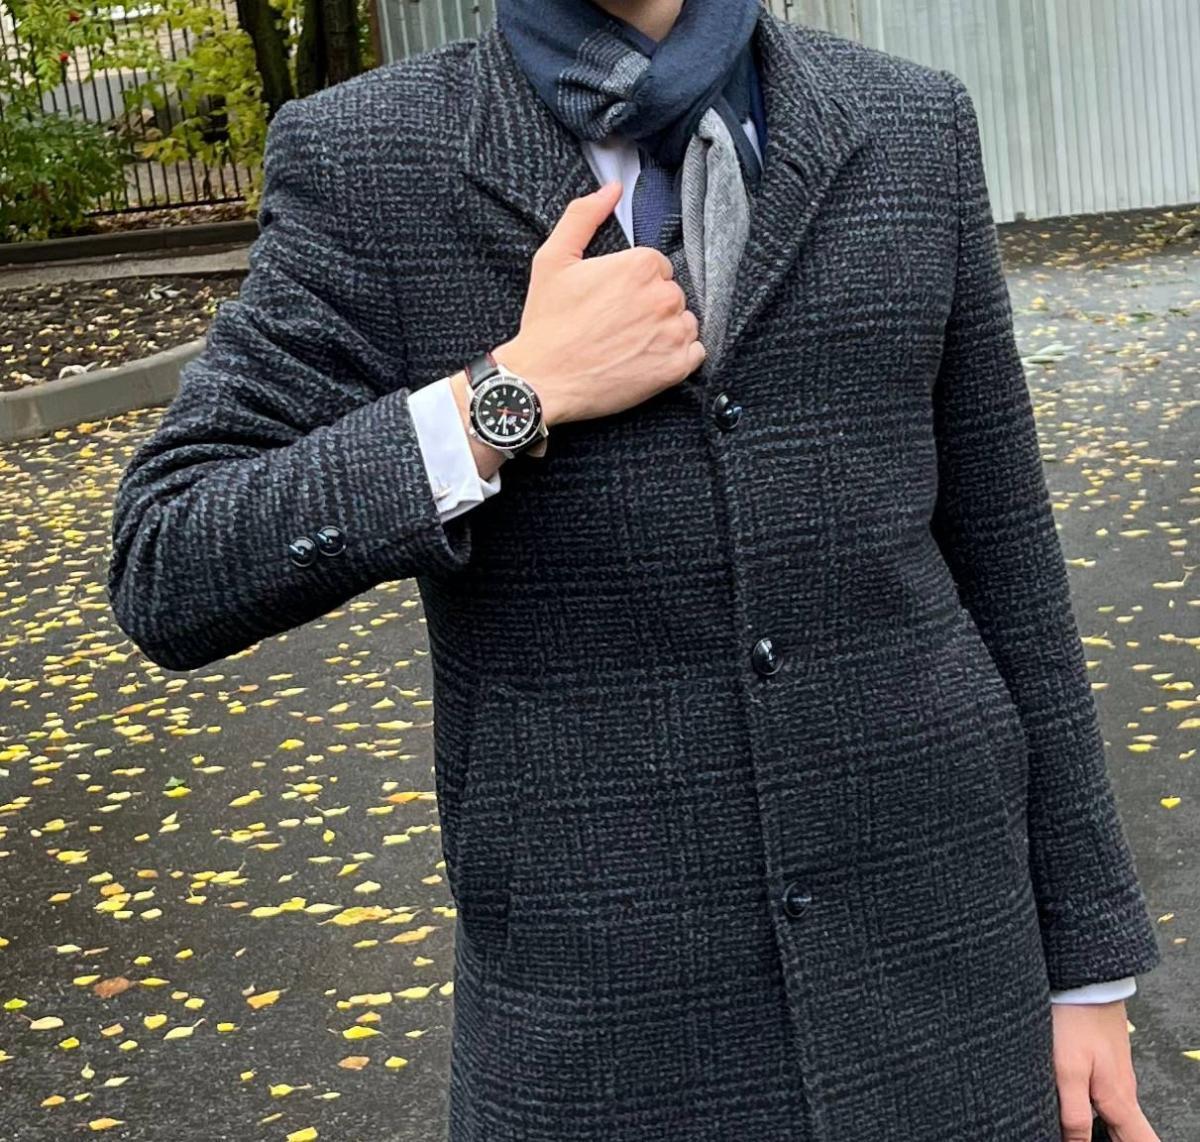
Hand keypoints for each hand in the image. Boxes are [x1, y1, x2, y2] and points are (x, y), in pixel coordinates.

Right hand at [492, 180, 705, 427]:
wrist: (543, 379)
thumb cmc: (547, 322)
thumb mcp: (554, 259)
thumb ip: (584, 216)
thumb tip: (612, 189)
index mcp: (641, 265)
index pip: (657, 267)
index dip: (634, 284)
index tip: (614, 300)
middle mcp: (664, 297)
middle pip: (672, 294)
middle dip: (651, 306)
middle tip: (618, 324)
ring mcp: (672, 334)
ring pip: (686, 322)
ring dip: (667, 330)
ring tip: (632, 343)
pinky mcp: (676, 368)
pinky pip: (696, 353)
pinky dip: (679, 356)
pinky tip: (650, 359)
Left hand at [1052, 1000, 1158, 1140]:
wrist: (1084, 979)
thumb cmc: (1075, 1021)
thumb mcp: (1067, 1072)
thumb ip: (1074, 1113)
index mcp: (1119, 1102)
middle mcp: (1124, 1091)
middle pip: (1129, 1134)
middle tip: (1089, 1139)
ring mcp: (1117, 1075)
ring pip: (1117, 1115)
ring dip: (1108, 1131)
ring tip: (1084, 1134)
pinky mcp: (1106, 1060)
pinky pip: (1107, 1096)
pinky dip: (1099, 1111)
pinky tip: (1081, 1106)